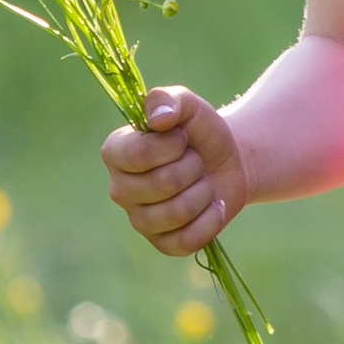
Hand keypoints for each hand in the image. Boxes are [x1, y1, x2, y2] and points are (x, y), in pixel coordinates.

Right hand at [102, 87, 246, 256]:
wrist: (227, 161)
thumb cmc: (198, 131)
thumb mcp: (187, 104)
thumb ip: (169, 100)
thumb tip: (158, 119)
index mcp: (116, 152)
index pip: (139, 155)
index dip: (171, 145)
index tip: (183, 137)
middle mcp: (120, 189)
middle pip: (162, 185)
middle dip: (193, 168)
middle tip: (196, 161)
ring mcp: (139, 220)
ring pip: (177, 213)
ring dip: (204, 193)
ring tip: (204, 182)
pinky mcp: (162, 243)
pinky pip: (186, 241)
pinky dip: (211, 220)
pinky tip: (215, 206)